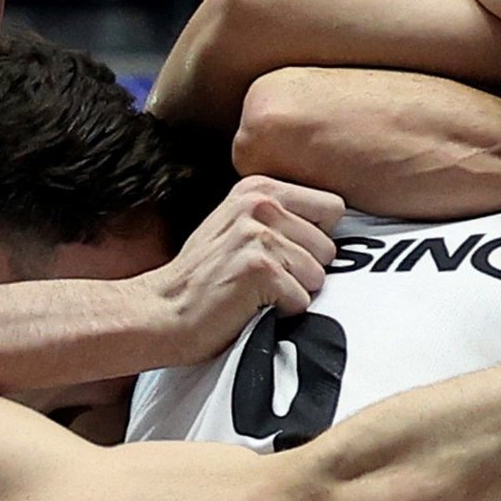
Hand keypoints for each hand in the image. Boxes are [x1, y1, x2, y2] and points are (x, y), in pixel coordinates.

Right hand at [142, 176, 344, 362]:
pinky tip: (250, 305)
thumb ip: (284, 217)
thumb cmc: (206, 276)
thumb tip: (340, 229)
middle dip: (306, 270)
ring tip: (256, 291)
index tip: (284, 252)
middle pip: (330, 247)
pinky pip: (302, 300)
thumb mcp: (241, 226)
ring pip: (318, 276)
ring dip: (292, 292)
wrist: (160, 311)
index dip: (316, 239)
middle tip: (264, 277)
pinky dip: (282, 312)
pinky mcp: (259, 269)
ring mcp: (258, 235)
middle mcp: (260, 204)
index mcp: (260, 188)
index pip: (333, 208)